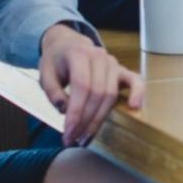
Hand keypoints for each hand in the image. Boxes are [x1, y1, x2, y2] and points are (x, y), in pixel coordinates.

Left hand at [38, 22, 144, 146]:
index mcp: (78, 54)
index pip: (81, 86)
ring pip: (111, 94)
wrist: (68, 44)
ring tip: (87, 135)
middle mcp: (99, 56)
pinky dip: (138, 93)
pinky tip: (135, 107)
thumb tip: (65, 109)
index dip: (76, 112)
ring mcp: (113, 62)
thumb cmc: (56, 61)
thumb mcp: (45, 74)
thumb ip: (52, 91)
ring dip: (100, 118)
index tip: (68, 132)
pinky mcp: (121, 69)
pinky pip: (135, 80)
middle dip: (86, 120)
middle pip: (97, 93)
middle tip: (74, 138)